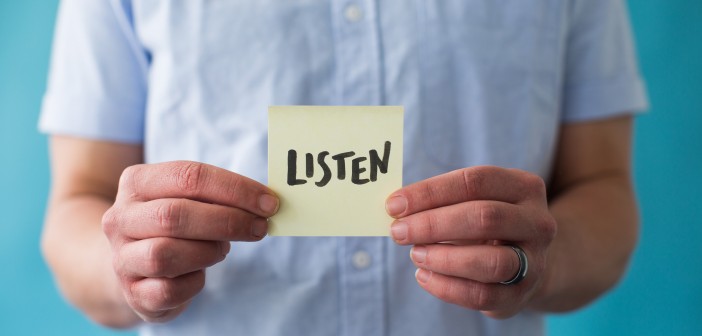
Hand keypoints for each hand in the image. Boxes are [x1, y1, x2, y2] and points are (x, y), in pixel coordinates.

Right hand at [102, 161, 278, 321]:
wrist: (133, 263)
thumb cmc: (174, 223)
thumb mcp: (189, 198)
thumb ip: (220, 195)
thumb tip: (266, 202)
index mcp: (136, 182)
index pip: (188, 176)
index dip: (234, 189)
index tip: (269, 202)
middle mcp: (121, 218)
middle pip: (174, 215)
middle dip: (228, 220)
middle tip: (260, 227)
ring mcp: (121, 257)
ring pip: (164, 254)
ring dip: (207, 251)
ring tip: (223, 249)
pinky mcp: (133, 293)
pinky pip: (168, 290)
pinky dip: (194, 282)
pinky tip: (201, 274)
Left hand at [386, 166, 555, 317]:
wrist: (528, 265)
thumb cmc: (488, 226)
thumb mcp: (474, 203)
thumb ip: (441, 201)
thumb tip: (397, 208)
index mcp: (524, 187)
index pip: (474, 182)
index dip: (430, 192)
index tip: (395, 204)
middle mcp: (538, 222)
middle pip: (484, 217)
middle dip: (433, 224)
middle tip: (399, 231)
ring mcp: (534, 261)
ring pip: (490, 261)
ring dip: (443, 258)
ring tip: (415, 254)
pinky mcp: (522, 294)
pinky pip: (482, 295)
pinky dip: (446, 287)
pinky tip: (424, 276)